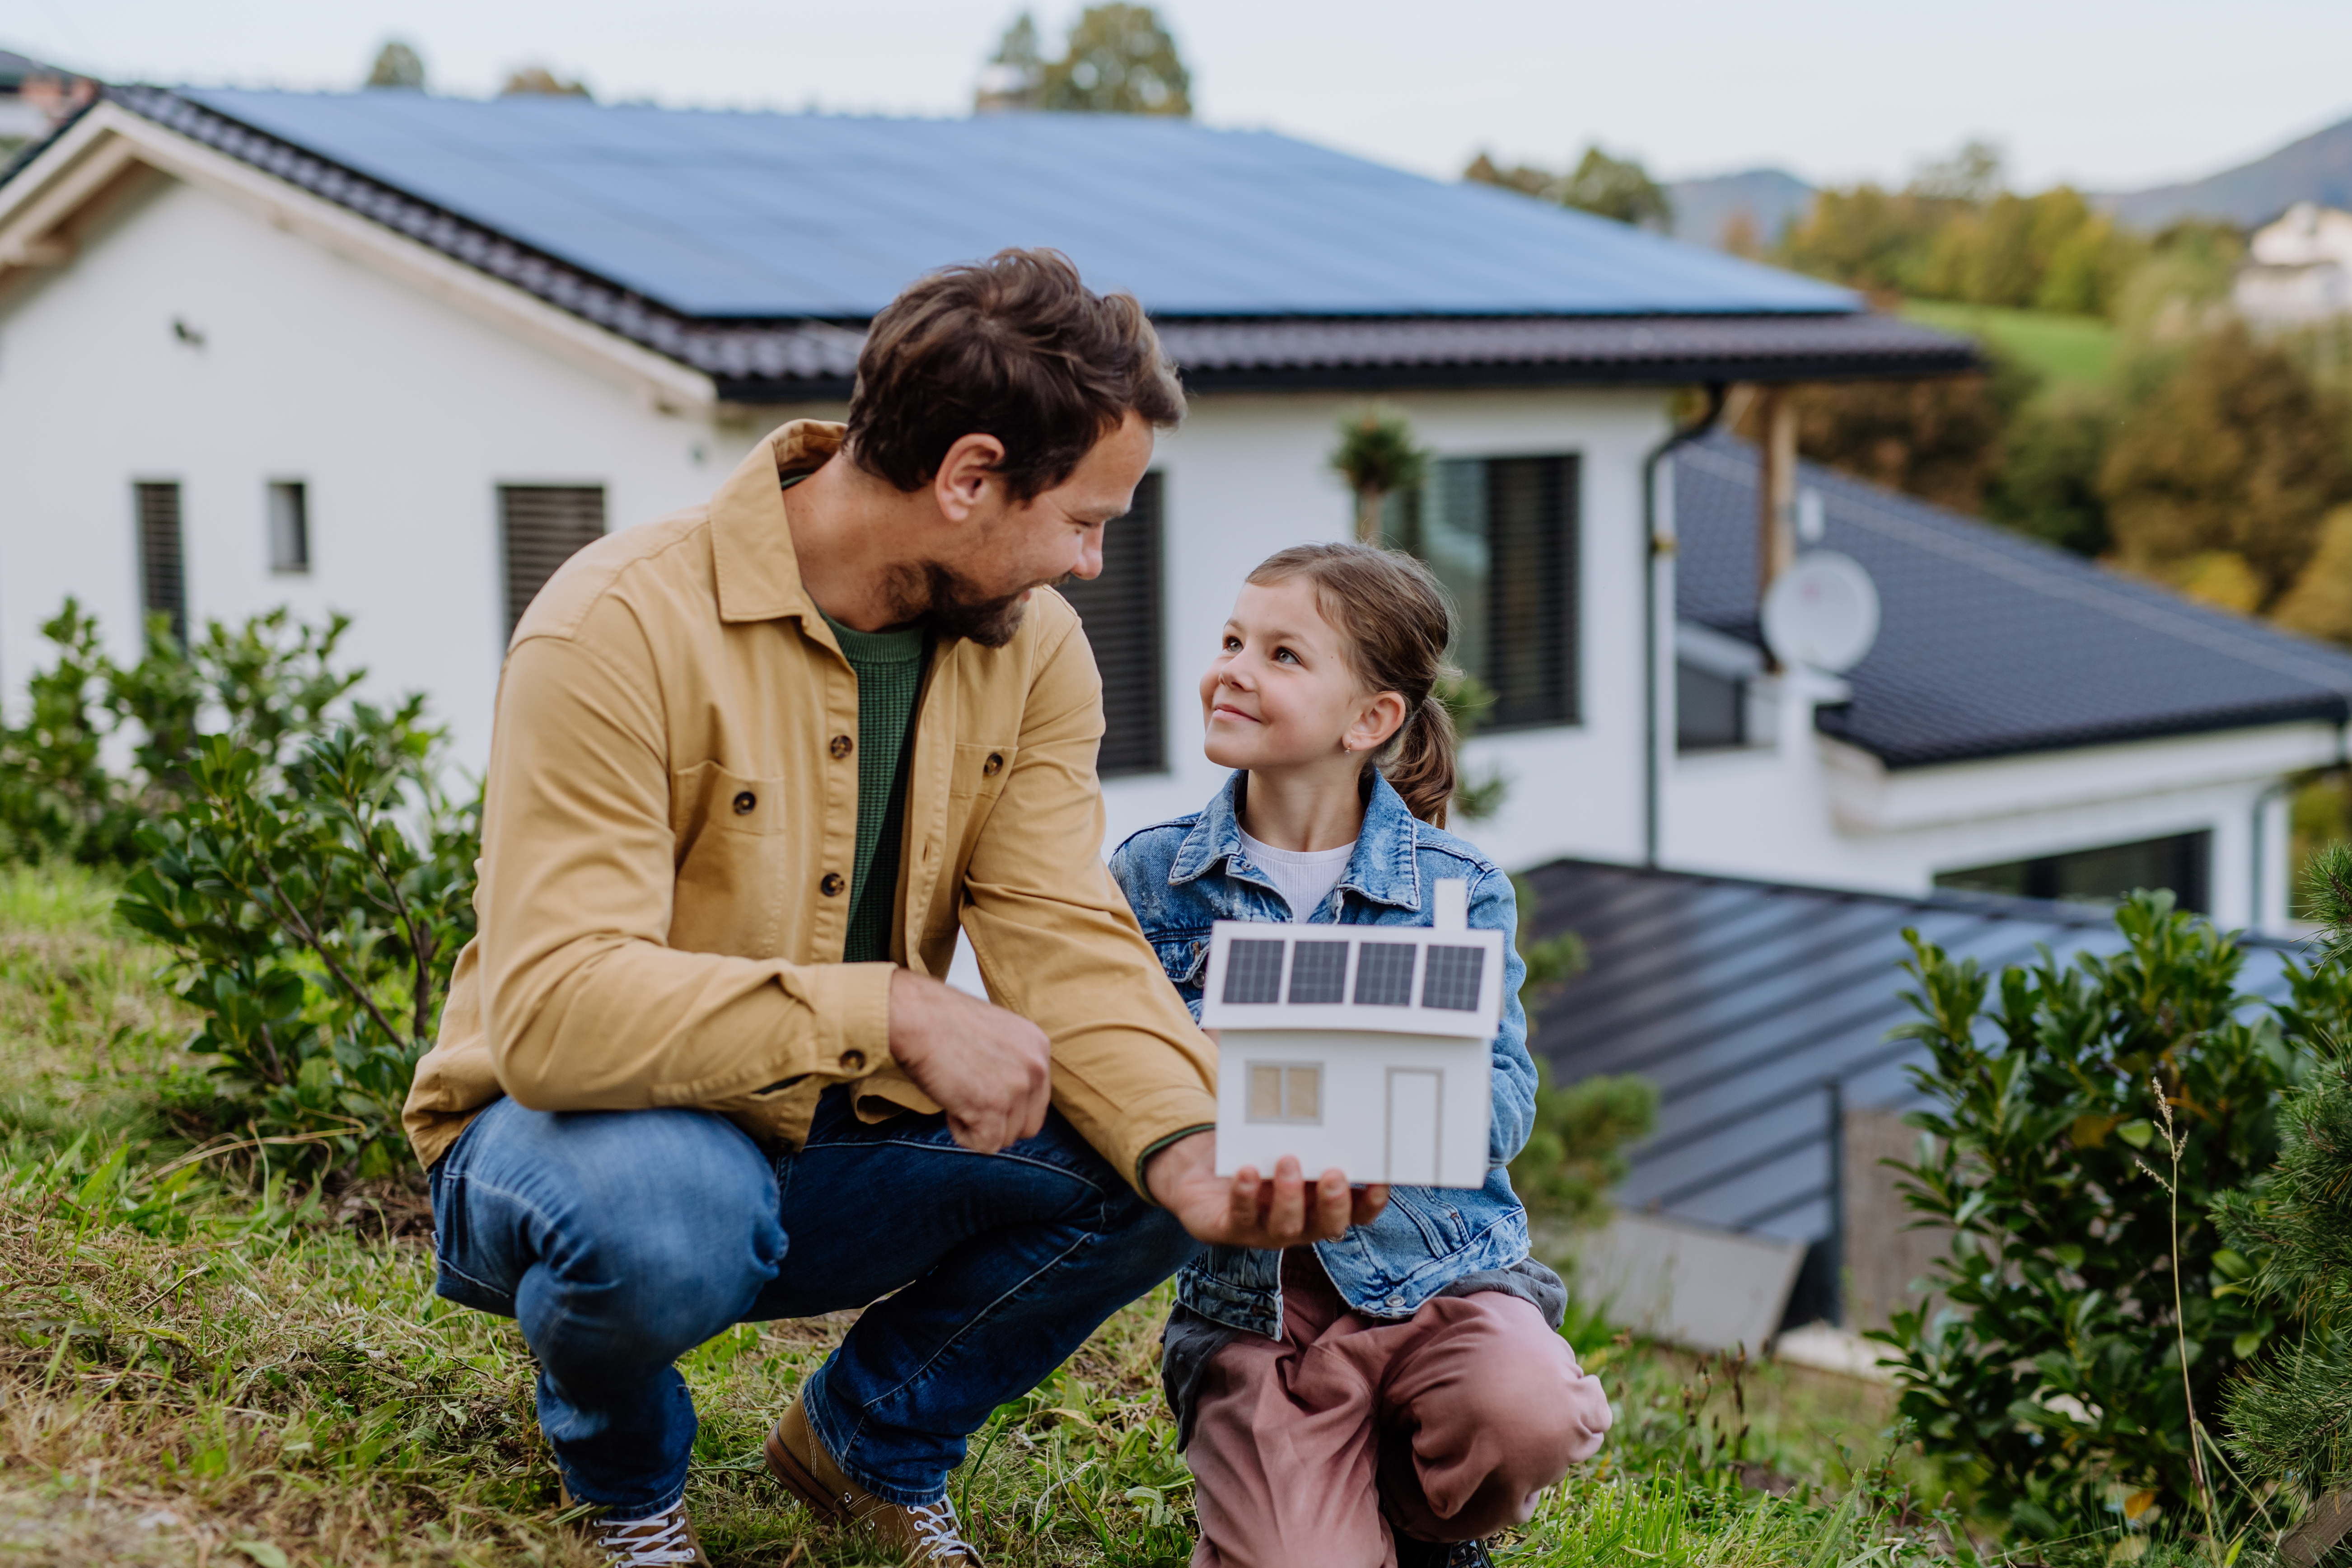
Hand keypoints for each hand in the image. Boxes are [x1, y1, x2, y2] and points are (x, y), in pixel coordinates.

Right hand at [886, 969, 1051, 1153]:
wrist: (916, 1016)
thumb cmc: (943, 1023)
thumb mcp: (996, 1037)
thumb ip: (1012, 1065)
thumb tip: (1011, 1102)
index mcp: (1038, 1047)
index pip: (1036, 1100)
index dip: (1006, 1105)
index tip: (980, 1089)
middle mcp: (1036, 1067)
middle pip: (1027, 1125)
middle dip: (997, 1122)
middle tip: (967, 1097)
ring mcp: (1017, 1088)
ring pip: (1005, 1137)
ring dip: (978, 1125)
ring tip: (956, 1094)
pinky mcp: (993, 1108)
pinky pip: (986, 1145)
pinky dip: (964, 1134)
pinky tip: (950, 1107)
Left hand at [1144, 1131, 1387, 1247]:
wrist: (1199, 1173)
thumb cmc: (1252, 1149)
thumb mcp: (1280, 1133)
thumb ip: (1303, 1113)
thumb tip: (1320, 1057)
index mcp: (1319, 1202)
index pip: (1356, 1211)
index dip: (1371, 1202)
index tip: (1380, 1179)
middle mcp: (1298, 1222)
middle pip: (1328, 1225)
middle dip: (1334, 1202)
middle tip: (1333, 1174)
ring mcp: (1264, 1230)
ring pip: (1286, 1226)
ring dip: (1289, 1196)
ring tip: (1287, 1160)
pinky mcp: (1229, 1229)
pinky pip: (1240, 1217)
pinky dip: (1245, 1195)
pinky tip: (1248, 1171)